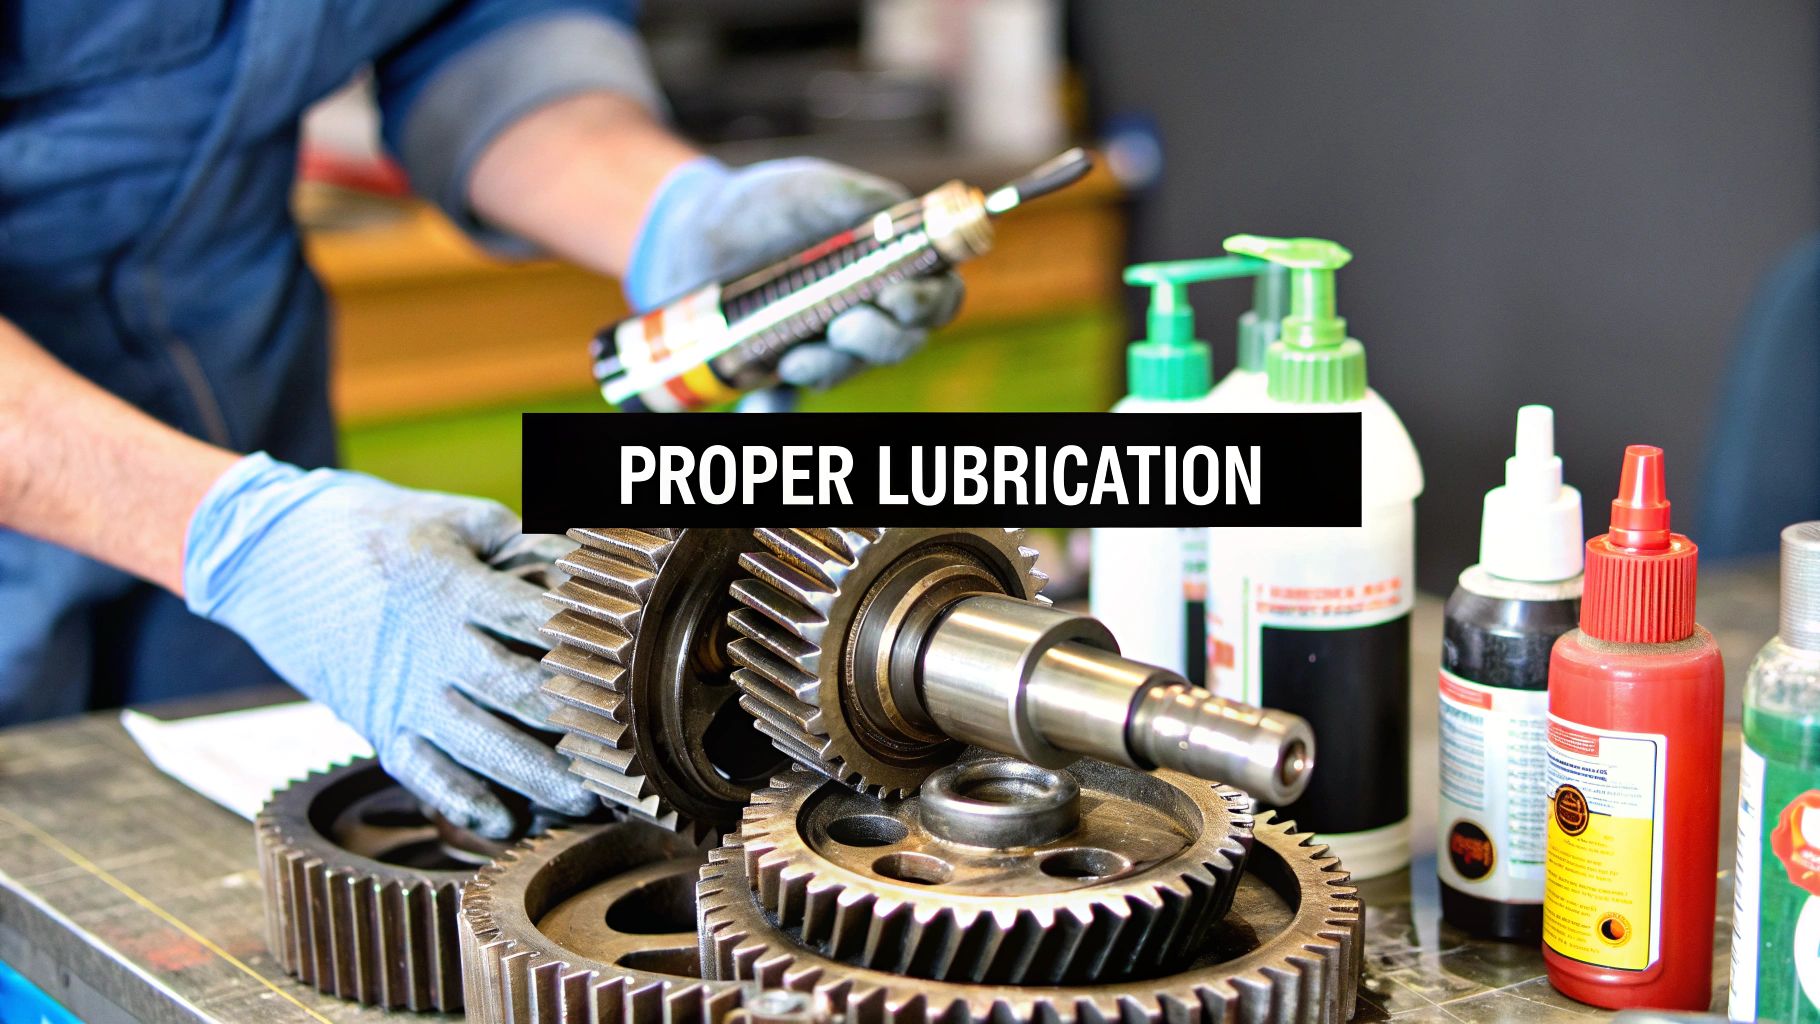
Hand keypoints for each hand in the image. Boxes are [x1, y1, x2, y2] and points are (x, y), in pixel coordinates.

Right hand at [183, 454, 591, 836]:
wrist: (265, 554)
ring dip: (534, 776)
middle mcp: (428, 646)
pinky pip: (422, 774)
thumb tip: (579, 562)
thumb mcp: (450, 516)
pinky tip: (506, 824)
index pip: (532, 620)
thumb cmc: (372, 525)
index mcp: (450, 586)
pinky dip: (463, 802)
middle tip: (625, 750)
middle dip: (574, 724)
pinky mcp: (375, 723)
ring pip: (478, 745)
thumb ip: (517, 539)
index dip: (583, 643)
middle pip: (515, 693)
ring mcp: (400, 692)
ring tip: (586, 800)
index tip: (634, 666)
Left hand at [625, 157, 964, 391]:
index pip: (939, 295)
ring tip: (794, 357)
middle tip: (843, 327)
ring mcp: (826, 342)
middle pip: (903, 342)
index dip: (930, 305)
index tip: (896, 300)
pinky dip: (775, 407)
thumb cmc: (761, 205)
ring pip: (849, 370)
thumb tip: (896, 213)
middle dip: (880, 342)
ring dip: (831, 369)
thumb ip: (855, 196)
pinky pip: (788, 401)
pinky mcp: (783, 364)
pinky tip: (760, 402)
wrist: (692, 235)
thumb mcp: (807, 188)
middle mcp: (868, 308)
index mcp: (890, 265)